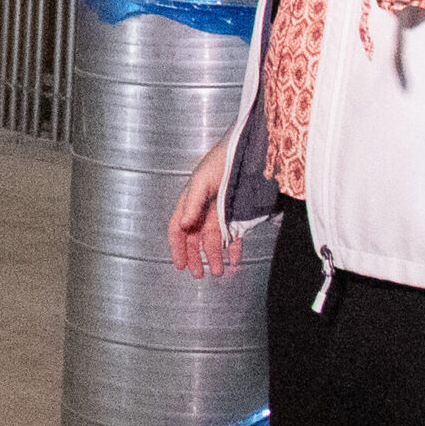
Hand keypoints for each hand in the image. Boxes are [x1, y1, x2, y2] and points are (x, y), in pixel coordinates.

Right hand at [168, 139, 243, 279]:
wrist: (247, 151)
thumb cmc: (221, 161)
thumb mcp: (202, 181)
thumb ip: (192, 204)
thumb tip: (182, 225)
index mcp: (189, 201)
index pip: (177, 228)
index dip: (177, 247)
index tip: (179, 264)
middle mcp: (203, 210)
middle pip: (195, 239)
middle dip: (195, 258)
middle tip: (198, 274)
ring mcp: (220, 213)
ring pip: (214, 241)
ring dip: (214, 257)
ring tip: (217, 272)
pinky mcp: (237, 215)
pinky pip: (233, 236)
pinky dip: (233, 250)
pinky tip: (234, 262)